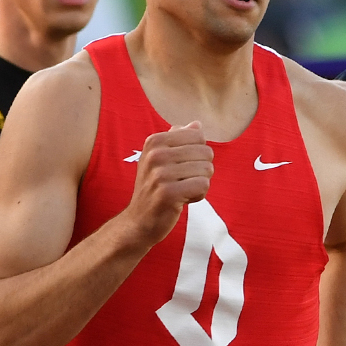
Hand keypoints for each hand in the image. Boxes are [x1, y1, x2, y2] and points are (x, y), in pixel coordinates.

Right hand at [122, 122, 211, 244]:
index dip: (197, 154)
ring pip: (207, 169)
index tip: (181, 167)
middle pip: (206, 152)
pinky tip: (183, 200)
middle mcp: (155, 154)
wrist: (138, 221)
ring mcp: (160, 174)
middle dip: (201, 170)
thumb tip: (197, 124)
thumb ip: (179, 140)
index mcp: (154, 141)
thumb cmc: (154, 188)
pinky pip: (203, 185)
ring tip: (182, 191)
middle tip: (183, 182)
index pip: (198, 136)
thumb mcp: (161, 159)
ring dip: (200, 184)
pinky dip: (199, 195)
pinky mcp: (168, 193)